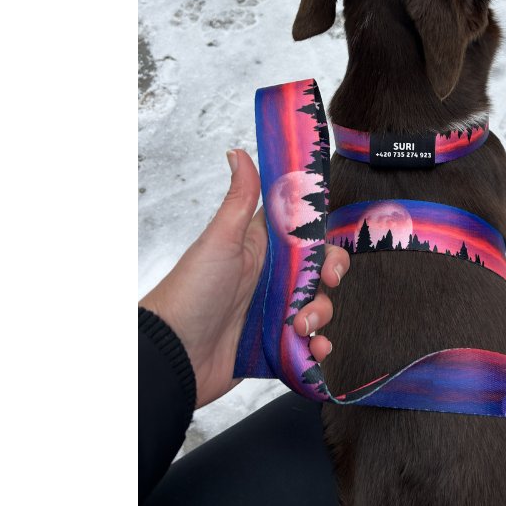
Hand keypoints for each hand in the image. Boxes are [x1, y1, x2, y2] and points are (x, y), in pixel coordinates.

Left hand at [140, 149, 348, 408]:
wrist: (174, 353)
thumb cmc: (192, 291)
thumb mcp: (220, 239)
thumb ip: (239, 198)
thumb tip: (237, 151)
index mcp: (260, 248)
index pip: (305, 234)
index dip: (324, 239)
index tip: (328, 250)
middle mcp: (270, 279)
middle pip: (319, 270)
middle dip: (331, 276)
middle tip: (326, 283)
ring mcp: (273, 312)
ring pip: (317, 306)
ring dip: (320, 316)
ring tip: (301, 327)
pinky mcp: (275, 344)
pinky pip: (308, 344)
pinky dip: (316, 348)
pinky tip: (313, 350)